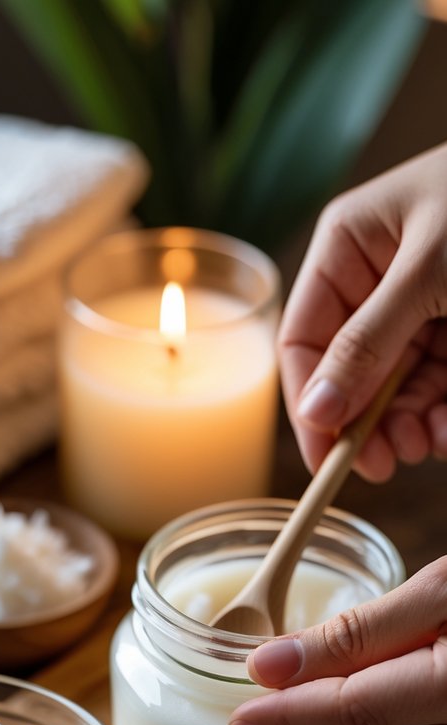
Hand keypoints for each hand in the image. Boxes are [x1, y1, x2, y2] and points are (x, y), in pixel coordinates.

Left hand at [227, 558, 446, 724]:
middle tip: (276, 678)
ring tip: (357, 659)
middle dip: (316, 706)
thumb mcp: (442, 592)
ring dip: (359, 710)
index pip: (354, 711)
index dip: (291, 714)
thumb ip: (360, 632)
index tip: (239, 721)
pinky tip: (391, 677)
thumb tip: (271, 665)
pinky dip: (392, 714)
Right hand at [279, 143, 446, 481]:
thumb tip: (315, 410)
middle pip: (350, 370)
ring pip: (396, 384)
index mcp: (349, 247)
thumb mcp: (428, 274)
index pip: (303, 339)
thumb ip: (367, 344)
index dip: (310, 403)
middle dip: (368, 421)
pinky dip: (440, 411)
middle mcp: (377, 278)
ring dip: (408, 423)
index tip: (326, 457)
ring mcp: (421, 303)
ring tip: (427, 445)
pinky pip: (438, 380)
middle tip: (383, 464)